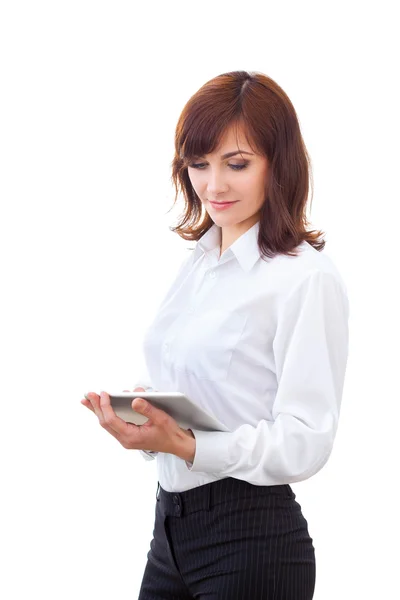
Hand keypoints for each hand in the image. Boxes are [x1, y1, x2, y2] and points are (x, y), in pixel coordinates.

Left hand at [81, 388, 195, 460]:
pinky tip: (102, 408)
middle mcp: (125, 440)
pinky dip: (105, 414)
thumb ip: (147, 409)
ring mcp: (126, 439)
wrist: (176, 445)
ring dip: (98, 411)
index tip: (103, 393)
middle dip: (95, 407)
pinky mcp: (128, 436)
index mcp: (131, 437)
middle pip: (104, 422)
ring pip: (106, 424)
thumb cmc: (170, 433)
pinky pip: (112, 425)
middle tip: (87, 394)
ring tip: (88, 400)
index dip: (105, 406)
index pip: (112, 420)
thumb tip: (134, 399)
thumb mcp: (161, 418)